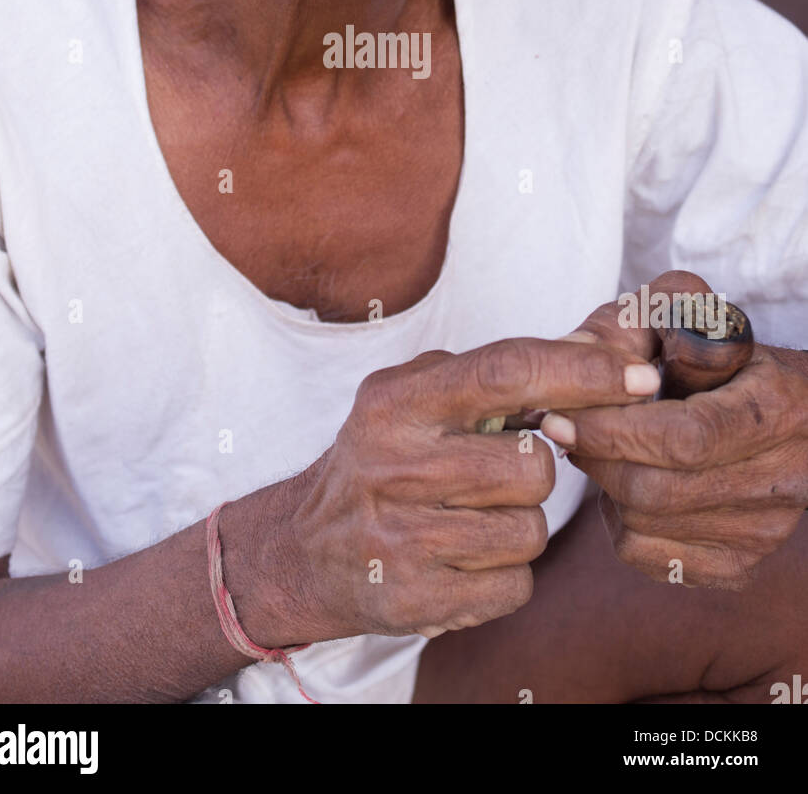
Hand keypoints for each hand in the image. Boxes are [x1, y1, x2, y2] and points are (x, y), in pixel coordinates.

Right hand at [231, 335, 660, 646]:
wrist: (308, 549)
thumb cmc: (385, 456)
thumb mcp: (418, 395)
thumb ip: (497, 371)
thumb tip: (598, 346)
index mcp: (396, 402)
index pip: (506, 372)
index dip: (584, 372)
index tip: (641, 376)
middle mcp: (393, 466)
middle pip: (534, 467)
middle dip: (533, 471)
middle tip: (490, 473)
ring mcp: (402, 540)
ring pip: (531, 531)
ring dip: (518, 525)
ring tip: (469, 516)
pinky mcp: (416, 602)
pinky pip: (516, 585)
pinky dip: (504, 574)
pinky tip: (462, 558)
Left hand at [539, 271, 807, 589]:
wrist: (782, 410)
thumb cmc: (721, 351)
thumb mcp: (691, 315)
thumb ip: (641, 320)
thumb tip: (582, 350)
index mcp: (778, 408)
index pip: (684, 437)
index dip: (612, 430)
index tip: (562, 414)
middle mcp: (783, 478)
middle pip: (659, 490)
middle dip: (595, 457)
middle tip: (564, 428)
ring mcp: (763, 530)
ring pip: (646, 525)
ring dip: (603, 485)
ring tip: (600, 446)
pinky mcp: (739, 563)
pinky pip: (647, 556)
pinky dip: (617, 521)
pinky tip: (625, 483)